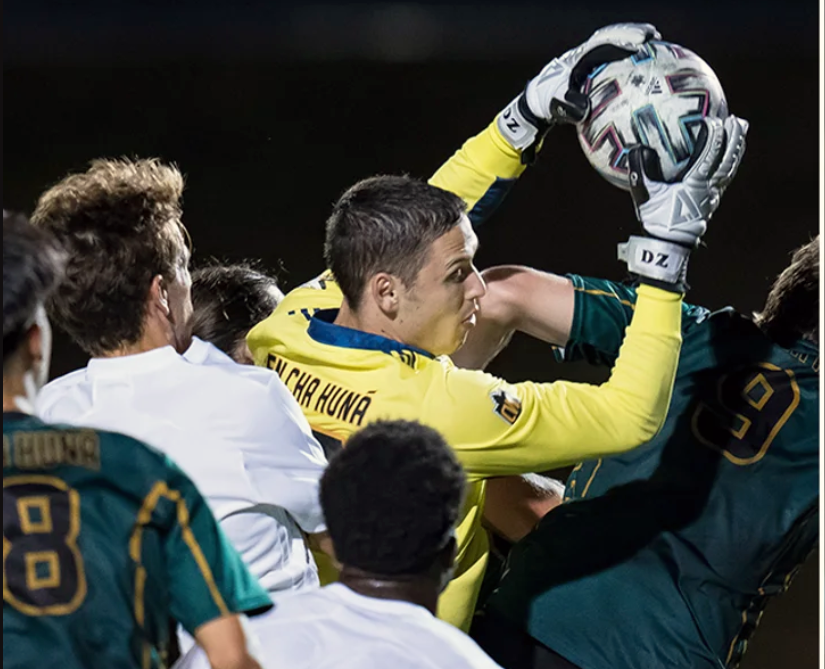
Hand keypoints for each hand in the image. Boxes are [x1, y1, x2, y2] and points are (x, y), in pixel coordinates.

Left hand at [497, 23, 659, 160]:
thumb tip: (584, 109)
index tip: (640, 42)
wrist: (537, 100)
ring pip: (613, 43)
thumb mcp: (556, 102)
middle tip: (654, 35)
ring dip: (632, 40)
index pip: (602, 42)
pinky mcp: (591, 68)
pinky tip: (643, 62)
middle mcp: (584, 53)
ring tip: (654, 42)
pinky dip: (627, 56)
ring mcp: (588, 59)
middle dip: (632, 33)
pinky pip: (612, 57)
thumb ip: (570, 105)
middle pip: (611, 36)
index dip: (622, 39)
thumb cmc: (546, 100)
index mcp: (578, 57)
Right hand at [618, 114, 748, 291]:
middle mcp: (709, 188)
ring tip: (741, 129)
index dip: (713, 138)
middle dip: (732, 139)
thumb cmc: (657, 221)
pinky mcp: (713, 200)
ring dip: (736, 147)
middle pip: (726, 160)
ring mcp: (714, 195)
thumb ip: (640, 172)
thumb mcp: (644, 195)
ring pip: (730, 167)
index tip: (714, 121)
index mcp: (694, 185)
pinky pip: (726, 175)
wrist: (669, 245)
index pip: (709, 157)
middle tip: (736, 119)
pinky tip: (732, 153)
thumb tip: (638, 148)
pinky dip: (731, 161)